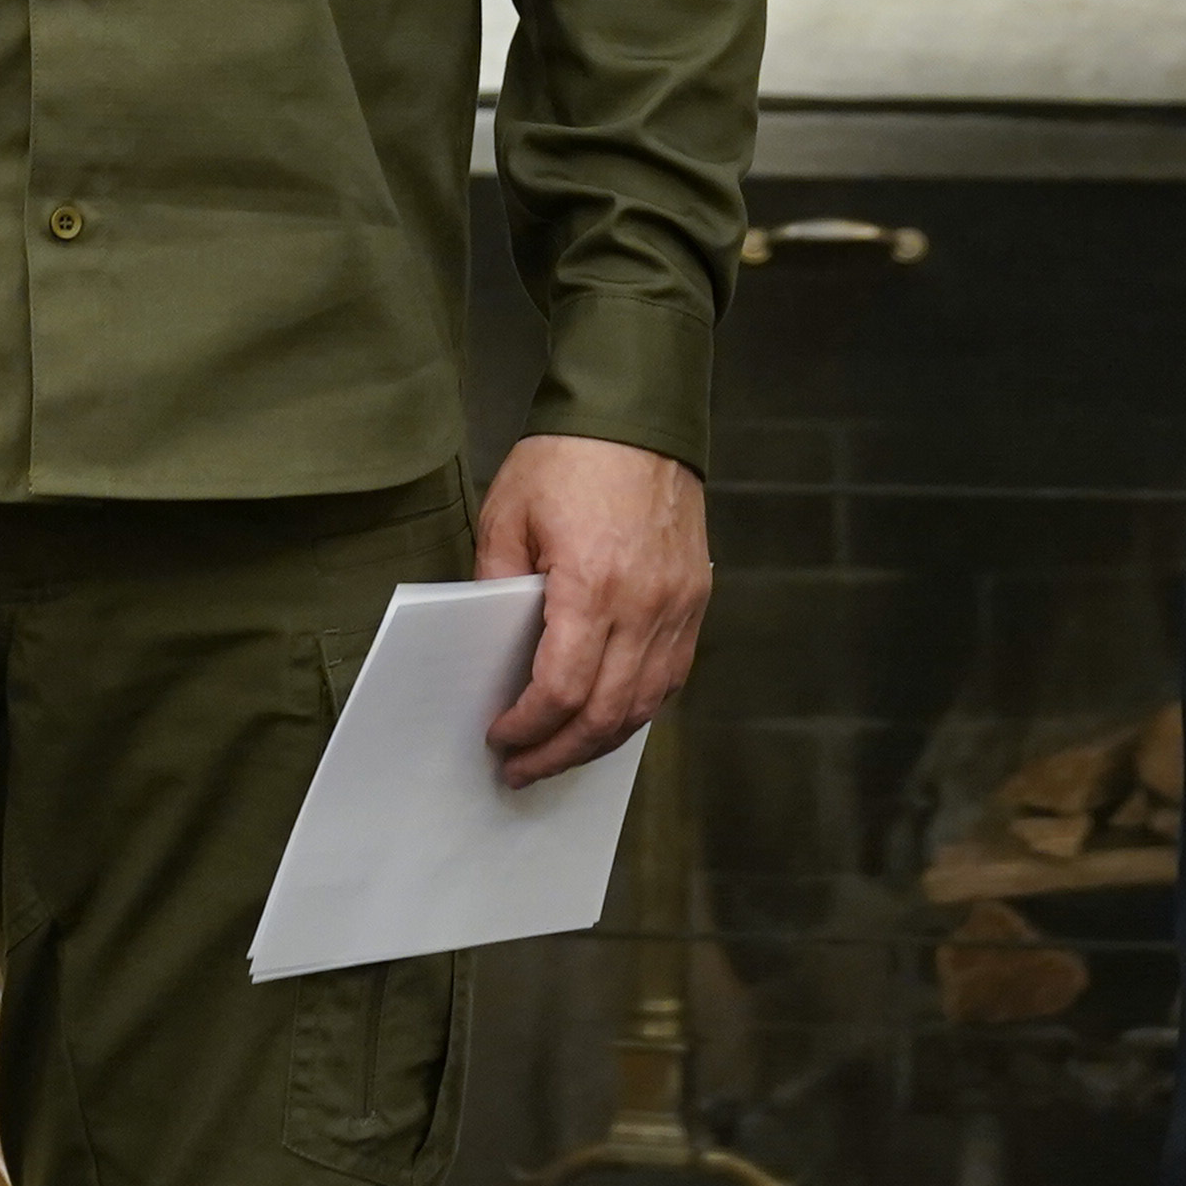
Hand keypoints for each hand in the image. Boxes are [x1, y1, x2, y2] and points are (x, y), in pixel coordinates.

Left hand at [474, 432, 708, 787]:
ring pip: (644, 705)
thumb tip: (490, 652)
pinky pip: (671, 676)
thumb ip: (495, 587)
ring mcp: (678, 605)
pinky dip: (637, 707)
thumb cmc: (569, 458)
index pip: (562, 690)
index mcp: (593, 584)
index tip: (499, 736)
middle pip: (606, 714)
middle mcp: (645, 605)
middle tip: (521, 769)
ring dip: (599, 740)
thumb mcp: (507, 515)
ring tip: (560, 753)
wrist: (639, 416)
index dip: (527, 727)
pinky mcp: (695, 599)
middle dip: (558, 752)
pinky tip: (606, 715)